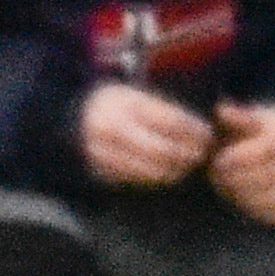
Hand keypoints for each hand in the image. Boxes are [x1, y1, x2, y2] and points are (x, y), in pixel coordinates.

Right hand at [77, 81, 213, 188]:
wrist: (66, 120)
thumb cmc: (110, 105)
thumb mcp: (132, 96)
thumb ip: (162, 111)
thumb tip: (199, 130)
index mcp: (125, 105)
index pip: (170, 122)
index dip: (193, 131)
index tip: (208, 135)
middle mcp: (113, 129)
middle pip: (162, 149)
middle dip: (186, 154)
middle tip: (201, 155)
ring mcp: (105, 152)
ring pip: (150, 169)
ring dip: (174, 170)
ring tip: (187, 166)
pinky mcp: (99, 170)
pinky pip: (135, 179)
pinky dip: (155, 178)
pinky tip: (166, 172)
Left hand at [205, 100, 274, 228]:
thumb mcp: (261, 119)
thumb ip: (241, 117)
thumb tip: (221, 110)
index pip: (270, 148)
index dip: (240, 158)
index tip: (218, 162)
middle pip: (273, 174)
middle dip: (238, 179)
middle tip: (216, 179)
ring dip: (244, 197)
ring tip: (226, 190)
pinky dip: (258, 211)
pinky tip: (242, 202)